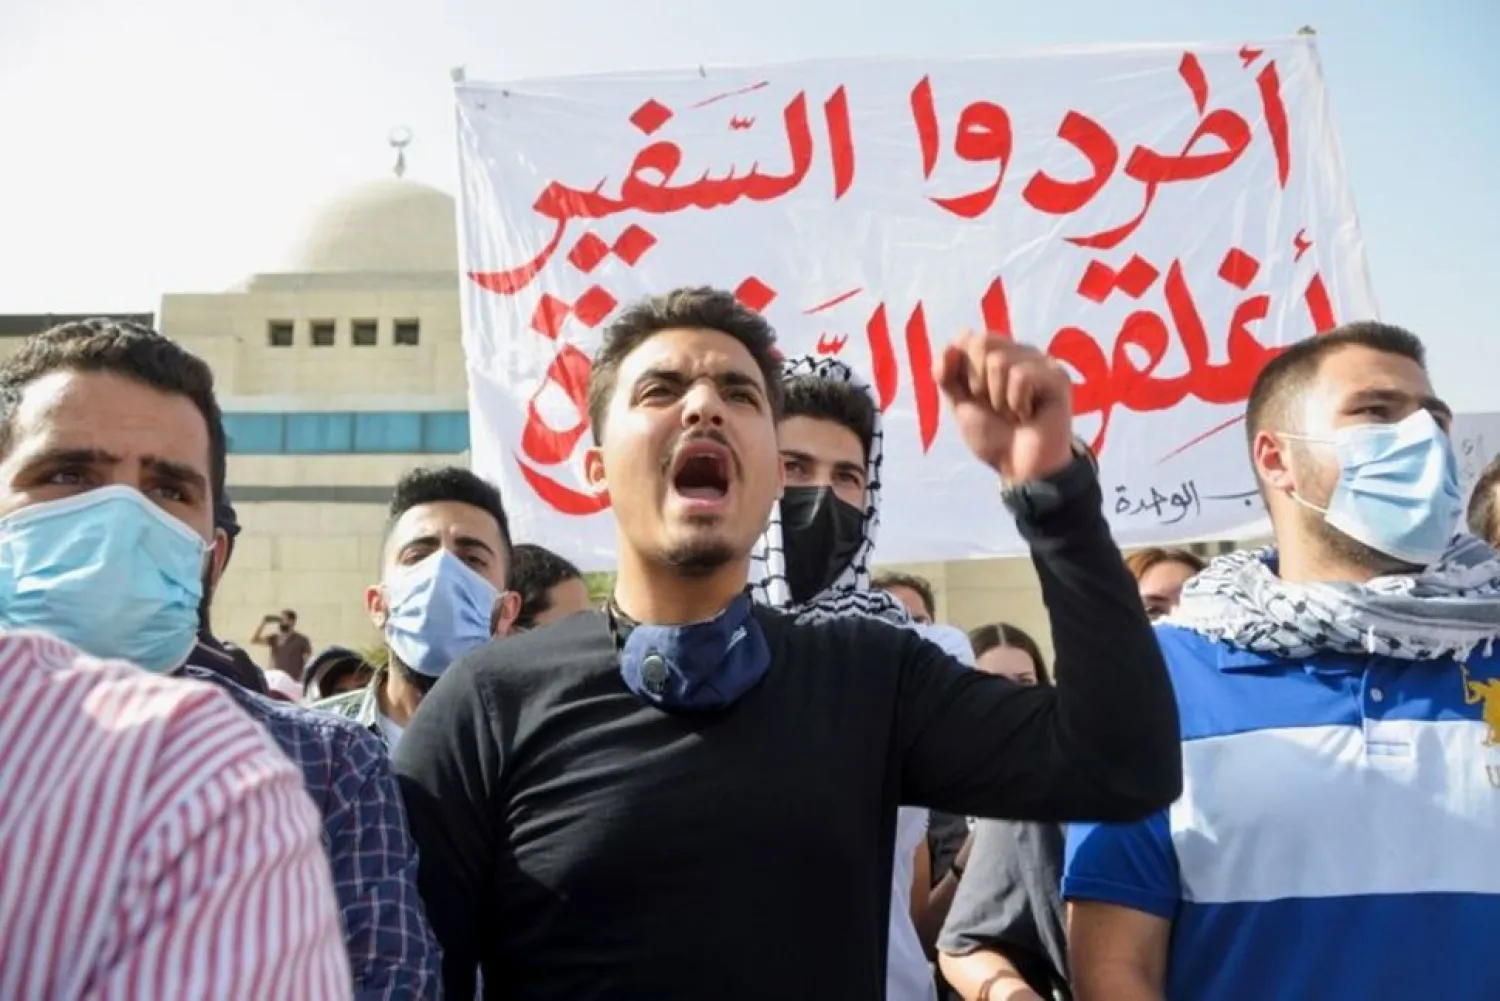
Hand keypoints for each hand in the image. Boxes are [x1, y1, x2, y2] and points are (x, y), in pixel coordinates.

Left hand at [935, 332, 1074, 483]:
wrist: (1019, 467)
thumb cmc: (994, 436)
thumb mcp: (960, 405)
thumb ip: (947, 376)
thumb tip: (949, 346)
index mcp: (998, 354)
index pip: (968, 339)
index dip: (963, 372)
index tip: (976, 398)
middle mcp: (1021, 352)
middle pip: (982, 343)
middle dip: (978, 383)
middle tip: (996, 407)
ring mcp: (1042, 362)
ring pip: (1000, 361)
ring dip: (998, 398)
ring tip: (1014, 414)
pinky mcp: (1057, 376)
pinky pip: (1021, 376)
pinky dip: (1017, 403)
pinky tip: (1029, 415)